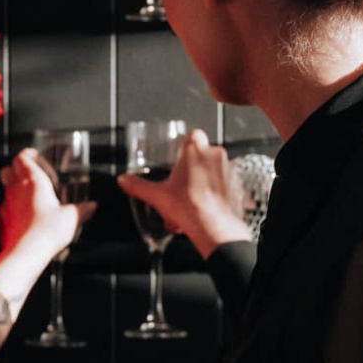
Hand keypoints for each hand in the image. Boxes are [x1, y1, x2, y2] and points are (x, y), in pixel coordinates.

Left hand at [0, 146, 96, 262]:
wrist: (25, 253)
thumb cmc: (49, 229)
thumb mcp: (71, 218)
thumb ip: (82, 210)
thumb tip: (92, 206)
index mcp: (33, 180)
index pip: (22, 157)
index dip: (28, 155)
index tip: (35, 158)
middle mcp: (16, 189)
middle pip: (7, 170)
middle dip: (16, 170)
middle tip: (30, 177)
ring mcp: (6, 206)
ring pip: (4, 190)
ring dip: (14, 191)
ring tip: (29, 199)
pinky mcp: (0, 222)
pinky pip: (3, 211)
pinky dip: (11, 211)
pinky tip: (23, 220)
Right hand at [116, 129, 251, 258]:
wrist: (214, 227)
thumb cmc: (189, 208)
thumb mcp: (157, 196)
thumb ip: (138, 186)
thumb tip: (124, 181)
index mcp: (194, 150)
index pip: (192, 134)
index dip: (185, 144)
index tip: (179, 155)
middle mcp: (215, 154)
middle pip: (203, 153)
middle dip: (193, 166)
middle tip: (182, 183)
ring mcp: (230, 169)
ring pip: (216, 169)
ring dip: (206, 179)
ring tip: (192, 199)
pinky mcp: (239, 184)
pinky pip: (227, 184)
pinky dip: (218, 192)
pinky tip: (206, 206)